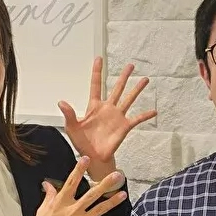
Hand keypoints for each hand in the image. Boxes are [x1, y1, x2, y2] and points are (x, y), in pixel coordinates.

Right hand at [10, 156, 127, 215]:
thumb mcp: (43, 209)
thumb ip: (49, 195)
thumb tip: (48, 184)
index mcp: (61, 202)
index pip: (71, 182)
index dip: (78, 170)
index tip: (86, 158)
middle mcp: (73, 210)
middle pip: (92, 194)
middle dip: (105, 184)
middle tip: (116, 175)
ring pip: (100, 210)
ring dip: (113, 202)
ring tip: (123, 194)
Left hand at [58, 57, 157, 179]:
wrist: (93, 156)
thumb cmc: (82, 143)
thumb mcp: (72, 127)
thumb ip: (68, 114)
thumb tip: (61, 102)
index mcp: (94, 106)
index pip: (96, 85)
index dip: (97, 72)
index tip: (99, 59)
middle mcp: (108, 108)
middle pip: (117, 88)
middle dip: (124, 77)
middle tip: (130, 65)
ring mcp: (117, 116)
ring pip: (129, 99)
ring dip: (137, 90)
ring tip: (145, 79)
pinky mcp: (124, 126)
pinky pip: (137, 119)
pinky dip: (145, 115)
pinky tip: (154, 111)